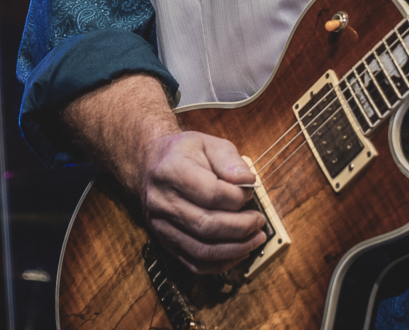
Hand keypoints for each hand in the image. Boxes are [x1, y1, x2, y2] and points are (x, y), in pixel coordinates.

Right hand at [62, 75, 264, 274]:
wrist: (149, 166)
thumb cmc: (184, 153)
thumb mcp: (209, 143)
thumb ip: (230, 160)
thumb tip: (248, 181)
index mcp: (172, 172)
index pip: (210, 192)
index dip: (237, 196)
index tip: (250, 191)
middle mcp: (163, 203)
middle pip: (206, 225)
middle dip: (241, 227)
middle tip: (259, 221)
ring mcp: (162, 226)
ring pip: (201, 250)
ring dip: (235, 249)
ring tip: (256, 239)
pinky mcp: (165, 243)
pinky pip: (193, 263)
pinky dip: (220, 264)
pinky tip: (240, 253)